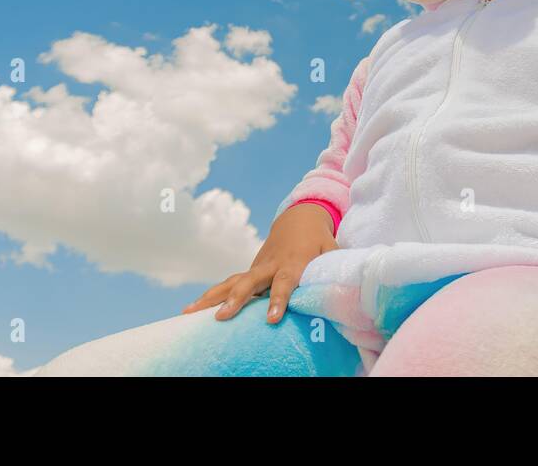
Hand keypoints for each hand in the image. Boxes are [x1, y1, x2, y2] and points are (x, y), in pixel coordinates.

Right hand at [180, 202, 337, 323]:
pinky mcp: (250, 271)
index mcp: (294, 262)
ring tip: (189, 313)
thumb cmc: (320, 240)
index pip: (286, 283)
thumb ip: (336, 267)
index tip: (272, 318)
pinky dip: (210, 296)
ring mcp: (258, 267)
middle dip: (236, 300)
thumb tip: (348, 285)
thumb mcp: (332, 250)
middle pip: (251, 283)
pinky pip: (229, 284)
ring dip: (212, 297)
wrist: (299, 218)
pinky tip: (191, 311)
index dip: (279, 300)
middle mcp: (271, 265)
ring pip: (232, 282)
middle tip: (222, 317)